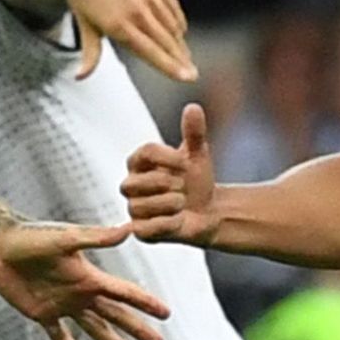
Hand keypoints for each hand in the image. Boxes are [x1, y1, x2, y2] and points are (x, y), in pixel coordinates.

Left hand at [0, 217, 171, 339]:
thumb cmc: (29, 236)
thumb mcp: (64, 238)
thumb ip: (95, 238)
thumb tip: (128, 229)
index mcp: (89, 276)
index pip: (124, 293)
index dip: (145, 303)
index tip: (165, 314)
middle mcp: (80, 292)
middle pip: (115, 315)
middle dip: (137, 329)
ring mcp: (62, 304)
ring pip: (94, 328)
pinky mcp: (41, 313)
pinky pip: (59, 336)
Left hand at [57, 0, 195, 83]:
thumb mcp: (84, 24)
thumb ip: (90, 54)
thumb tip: (80, 77)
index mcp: (119, 26)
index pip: (152, 53)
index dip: (171, 67)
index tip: (189, 78)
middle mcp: (138, 13)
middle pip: (167, 43)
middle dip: (182, 61)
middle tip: (193, 75)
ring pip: (172, 26)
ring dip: (180, 44)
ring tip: (186, 59)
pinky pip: (173, 8)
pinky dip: (178, 22)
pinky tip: (180, 32)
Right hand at [122, 103, 220, 244]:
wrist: (208, 212)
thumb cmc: (198, 180)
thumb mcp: (198, 154)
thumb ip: (194, 132)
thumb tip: (193, 107)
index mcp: (139, 162)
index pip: (144, 153)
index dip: (167, 158)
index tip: (186, 163)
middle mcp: (130, 185)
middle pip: (135, 183)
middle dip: (167, 184)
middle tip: (183, 186)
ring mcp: (133, 209)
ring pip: (140, 207)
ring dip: (170, 204)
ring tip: (182, 203)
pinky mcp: (140, 231)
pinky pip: (147, 228)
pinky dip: (169, 223)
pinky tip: (179, 219)